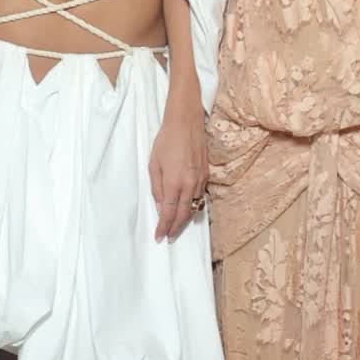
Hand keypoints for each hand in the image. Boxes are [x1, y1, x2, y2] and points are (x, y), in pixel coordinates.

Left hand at [148, 102, 207, 242]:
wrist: (186, 122)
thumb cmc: (166, 140)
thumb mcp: (154, 164)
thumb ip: (156, 187)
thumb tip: (160, 205)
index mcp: (173, 182)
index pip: (168, 212)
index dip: (164, 227)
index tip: (159, 237)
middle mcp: (189, 184)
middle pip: (183, 214)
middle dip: (175, 228)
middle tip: (169, 237)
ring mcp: (199, 180)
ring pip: (193, 207)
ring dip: (185, 219)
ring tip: (176, 227)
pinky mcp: (206, 175)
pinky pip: (199, 196)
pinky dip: (192, 206)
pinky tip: (187, 208)